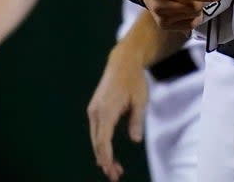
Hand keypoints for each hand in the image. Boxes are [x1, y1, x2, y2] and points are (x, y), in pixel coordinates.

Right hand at [87, 45, 147, 181]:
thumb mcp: (140, 100)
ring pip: (95, 138)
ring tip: (114, 168)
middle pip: (97, 143)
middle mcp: (96, 112)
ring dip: (103, 154)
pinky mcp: (95, 109)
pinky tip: (107, 153)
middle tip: (115, 175)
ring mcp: (93, 110)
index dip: (107, 157)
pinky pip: (96, 131)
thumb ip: (136, 120)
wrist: (122, 63)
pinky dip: (101, 144)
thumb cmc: (134, 80)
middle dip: (105, 161)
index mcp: (106, 111)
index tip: (111, 170)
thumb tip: (135, 140)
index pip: (103, 141)